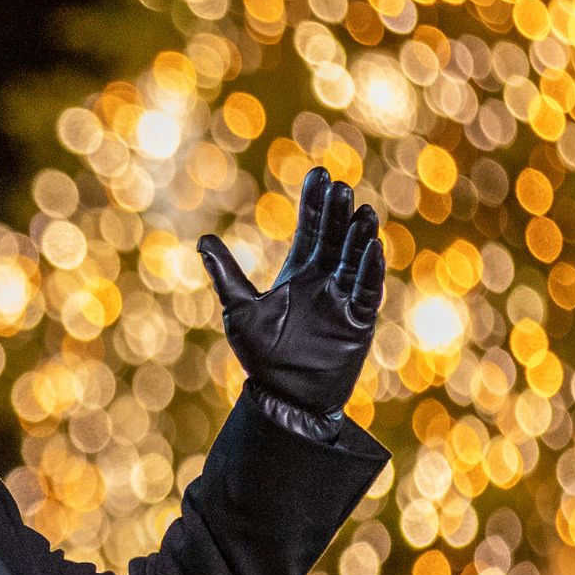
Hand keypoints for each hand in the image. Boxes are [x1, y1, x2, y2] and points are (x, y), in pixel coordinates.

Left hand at [199, 169, 385, 414]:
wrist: (285, 400)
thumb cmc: (262, 358)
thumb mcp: (240, 312)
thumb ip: (226, 275)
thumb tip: (203, 240)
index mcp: (299, 274)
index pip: (310, 229)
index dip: (314, 203)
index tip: (319, 174)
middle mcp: (324, 281)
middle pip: (334, 238)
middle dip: (337, 213)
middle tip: (340, 186)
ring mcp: (343, 300)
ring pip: (354, 260)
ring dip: (358, 236)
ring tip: (361, 211)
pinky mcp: (357, 323)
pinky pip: (366, 292)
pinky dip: (369, 271)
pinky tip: (372, 247)